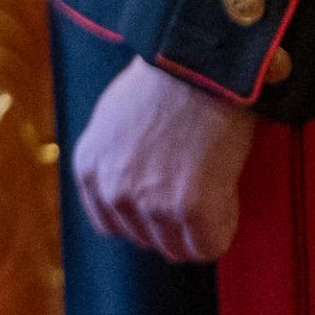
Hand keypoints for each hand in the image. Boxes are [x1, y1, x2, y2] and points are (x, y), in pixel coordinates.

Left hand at [71, 56, 256, 261]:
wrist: (199, 66)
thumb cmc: (163, 83)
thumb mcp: (112, 119)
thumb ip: (112, 160)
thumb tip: (130, 189)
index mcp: (89, 169)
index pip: (110, 225)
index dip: (142, 217)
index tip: (163, 202)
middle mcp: (113, 190)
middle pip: (146, 239)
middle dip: (171, 223)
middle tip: (195, 189)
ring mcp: (150, 203)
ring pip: (178, 248)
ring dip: (197, 229)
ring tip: (211, 189)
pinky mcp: (190, 208)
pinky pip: (209, 245)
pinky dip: (222, 228)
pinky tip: (226, 197)